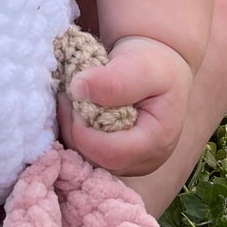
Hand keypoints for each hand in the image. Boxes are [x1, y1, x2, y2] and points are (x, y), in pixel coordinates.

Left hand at [56, 35, 192, 177]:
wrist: (158, 66)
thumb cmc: (155, 65)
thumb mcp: (143, 65)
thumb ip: (115, 80)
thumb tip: (78, 90)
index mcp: (156, 141)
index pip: (111, 153)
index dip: (84, 131)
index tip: (75, 97)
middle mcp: (144, 159)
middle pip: (96, 159)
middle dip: (74, 128)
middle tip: (67, 95)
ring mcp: (129, 162)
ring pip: (87, 159)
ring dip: (71, 130)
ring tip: (71, 100)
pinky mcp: (115, 157)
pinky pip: (86, 154)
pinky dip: (75, 132)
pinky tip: (75, 110)